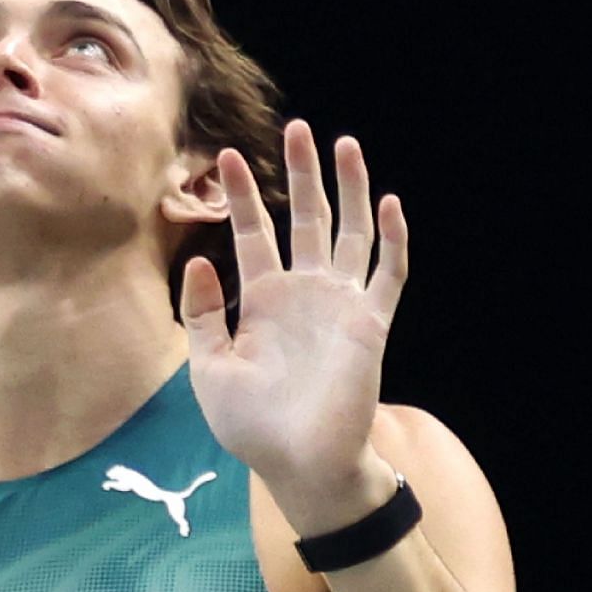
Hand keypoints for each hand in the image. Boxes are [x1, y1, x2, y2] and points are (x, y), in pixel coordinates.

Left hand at [177, 120, 407, 498]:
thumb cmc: (251, 425)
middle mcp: (304, 292)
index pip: (253, 233)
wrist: (298, 463)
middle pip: (307, 217)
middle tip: (298, 127)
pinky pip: (388, 273)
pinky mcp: (370, 322)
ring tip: (343, 143)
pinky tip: (389, 203)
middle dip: (302, 173)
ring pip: (350, 232)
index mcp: (263, 299)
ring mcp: (340, 304)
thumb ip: (204, 313)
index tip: (229, 156)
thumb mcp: (210, 367)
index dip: (245, 196)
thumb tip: (199, 260)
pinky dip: (392, 239)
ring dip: (349, 189)